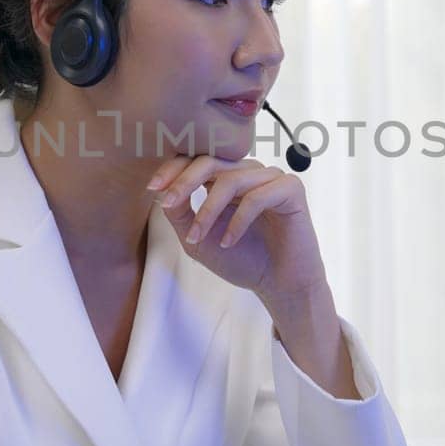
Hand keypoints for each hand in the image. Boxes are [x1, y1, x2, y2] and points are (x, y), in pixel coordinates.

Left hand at [146, 155, 327, 304]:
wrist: (278, 285)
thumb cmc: (242, 260)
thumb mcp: (198, 239)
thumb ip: (180, 214)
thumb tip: (161, 192)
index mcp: (228, 178)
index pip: (197, 160)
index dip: (173, 170)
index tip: (152, 188)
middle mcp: (249, 172)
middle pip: (211, 161)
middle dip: (184, 181)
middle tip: (168, 202)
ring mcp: (272, 178)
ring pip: (232, 179)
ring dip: (209, 210)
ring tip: (198, 237)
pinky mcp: (291, 189)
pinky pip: (258, 196)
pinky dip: (238, 220)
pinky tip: (228, 242)